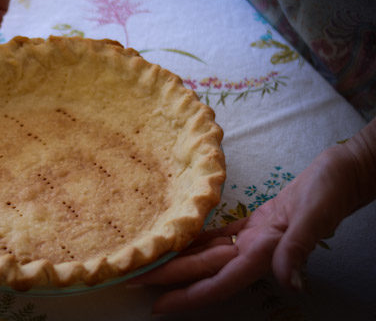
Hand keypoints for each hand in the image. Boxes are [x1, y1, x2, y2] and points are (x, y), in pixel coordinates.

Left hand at [132, 122, 375, 314]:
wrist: (344, 172)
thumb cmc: (332, 189)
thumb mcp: (316, 215)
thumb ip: (299, 247)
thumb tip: (290, 282)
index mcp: (265, 252)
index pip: (219, 283)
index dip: (188, 297)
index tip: (157, 305)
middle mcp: (255, 250)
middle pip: (204, 271)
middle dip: (170, 279)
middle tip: (133, 281)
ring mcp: (255, 238)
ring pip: (209, 256)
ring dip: (180, 263)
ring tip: (150, 265)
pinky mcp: (256, 223)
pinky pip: (219, 237)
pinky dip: (198, 241)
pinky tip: (180, 241)